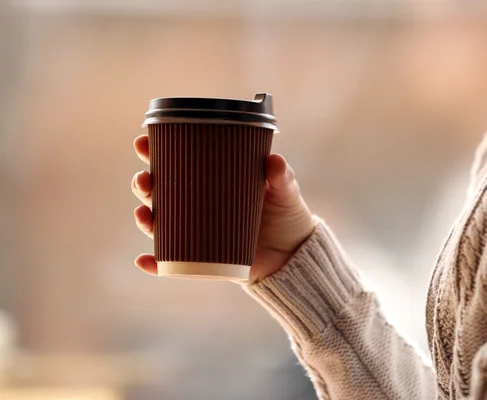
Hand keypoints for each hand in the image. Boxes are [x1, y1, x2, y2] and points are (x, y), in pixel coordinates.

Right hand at [131, 134, 316, 281]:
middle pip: (159, 192)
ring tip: (144, 214)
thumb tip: (273, 161)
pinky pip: (171, 264)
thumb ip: (282, 177)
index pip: (177, 163)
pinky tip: (143, 260)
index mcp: (211, 182)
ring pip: (160, 225)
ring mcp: (197, 233)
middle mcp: (197, 206)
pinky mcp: (201, 260)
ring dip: (144, 219)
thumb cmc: (286, 215)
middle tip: (144, 180)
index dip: (154, 152)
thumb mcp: (286, 193)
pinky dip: (155, 264)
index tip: (142, 142)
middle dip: (143, 184)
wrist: (294, 255)